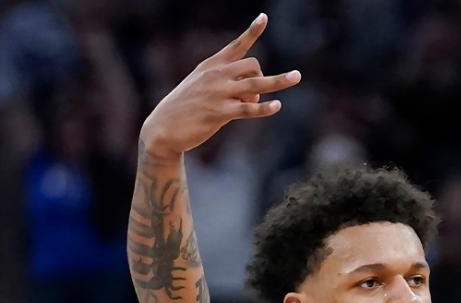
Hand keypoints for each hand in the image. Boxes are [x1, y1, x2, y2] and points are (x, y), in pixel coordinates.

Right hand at [139, 14, 300, 156]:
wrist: (163, 128)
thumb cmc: (186, 107)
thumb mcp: (203, 88)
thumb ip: (230, 85)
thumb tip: (256, 92)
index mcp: (211, 65)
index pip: (236, 45)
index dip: (252, 31)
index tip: (264, 17)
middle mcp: (216, 75)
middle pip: (253, 64)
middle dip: (263, 76)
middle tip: (255, 94)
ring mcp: (218, 93)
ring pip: (256, 83)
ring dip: (279, 81)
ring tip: (297, 76)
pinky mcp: (220, 113)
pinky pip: (249, 108)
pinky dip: (264, 107)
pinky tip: (276, 106)